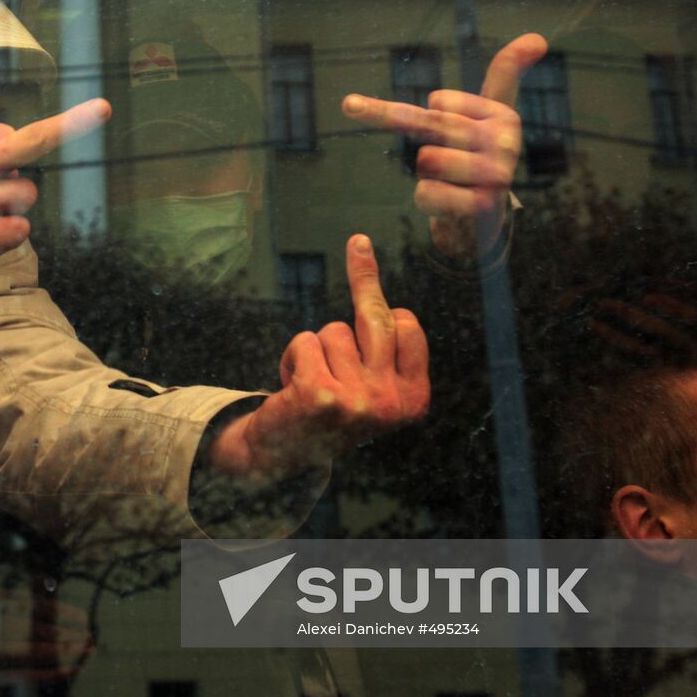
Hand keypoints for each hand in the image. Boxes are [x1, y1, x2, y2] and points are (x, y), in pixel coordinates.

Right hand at [0, 99, 110, 330]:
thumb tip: (17, 159)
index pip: (8, 133)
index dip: (18, 150)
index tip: (80, 120)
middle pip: (31, 143)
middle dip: (71, 124)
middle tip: (103, 109)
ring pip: (27, 196)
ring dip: (10, 213)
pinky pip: (22, 230)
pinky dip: (6, 240)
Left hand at [208, 234, 428, 478]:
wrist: (283, 455)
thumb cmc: (329, 404)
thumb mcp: (370, 376)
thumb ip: (379, 328)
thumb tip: (360, 241)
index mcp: (414, 400)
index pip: (408, 326)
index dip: (386, 309)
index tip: (377, 287)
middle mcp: (390, 404)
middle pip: (377, 318)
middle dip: (364, 276)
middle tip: (358, 241)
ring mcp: (356, 401)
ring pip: (333, 331)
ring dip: (315, 347)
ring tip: (311, 380)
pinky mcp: (319, 396)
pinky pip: (305, 342)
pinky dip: (291, 355)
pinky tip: (291, 387)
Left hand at [342, 33, 547, 257]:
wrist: (483, 221)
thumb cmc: (476, 159)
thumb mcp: (488, 114)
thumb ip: (506, 73)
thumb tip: (538, 37)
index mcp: (505, 116)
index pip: (438, 103)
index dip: (423, 119)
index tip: (443, 136)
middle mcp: (506, 142)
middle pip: (430, 127)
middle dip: (424, 147)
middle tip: (443, 166)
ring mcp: (497, 175)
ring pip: (426, 160)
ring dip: (426, 177)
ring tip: (452, 185)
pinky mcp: (483, 207)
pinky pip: (426, 193)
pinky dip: (428, 200)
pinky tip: (451, 205)